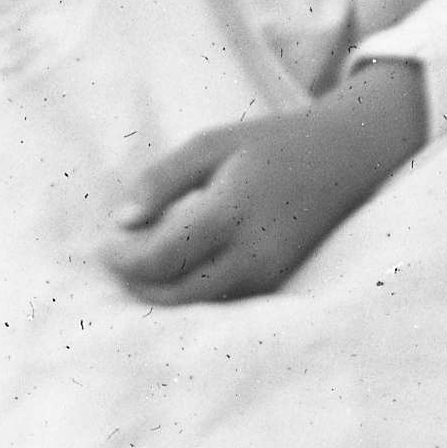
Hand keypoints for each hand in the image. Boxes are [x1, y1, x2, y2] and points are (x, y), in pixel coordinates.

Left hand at [102, 67, 423, 306]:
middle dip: (136, 284)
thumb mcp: (210, 144)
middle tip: (114, 260)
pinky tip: (172, 264)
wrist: (344, 158)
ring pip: (196, 304)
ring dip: (159, 290)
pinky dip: (187, 289)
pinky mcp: (273, 282)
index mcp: (232, 213)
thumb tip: (121, 221)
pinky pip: (219, 298)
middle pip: (174, 295)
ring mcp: (267, 273)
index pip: (161, 257)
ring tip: (137, 260)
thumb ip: (161, 180)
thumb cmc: (271, 144)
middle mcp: (252, 254)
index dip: (122, 259)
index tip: (101, 244)